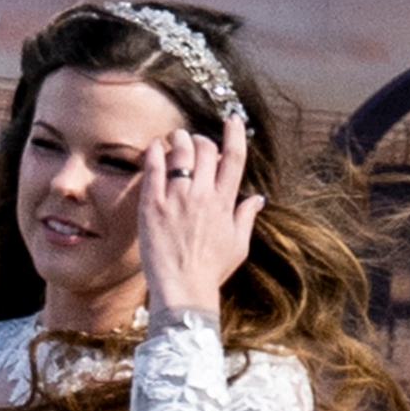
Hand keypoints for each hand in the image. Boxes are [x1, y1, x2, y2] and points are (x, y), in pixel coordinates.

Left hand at [133, 109, 262, 320]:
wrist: (183, 290)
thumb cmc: (211, 272)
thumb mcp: (238, 246)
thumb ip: (246, 218)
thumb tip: (257, 199)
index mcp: (225, 202)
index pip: (234, 157)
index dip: (235, 134)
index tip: (232, 120)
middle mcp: (203, 196)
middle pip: (206, 149)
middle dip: (201, 138)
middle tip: (193, 140)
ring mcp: (177, 199)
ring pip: (180, 152)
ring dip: (178, 139)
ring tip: (173, 139)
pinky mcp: (153, 207)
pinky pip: (153, 169)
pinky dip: (154, 153)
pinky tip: (152, 148)